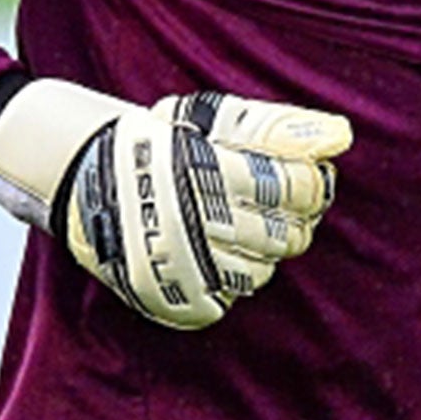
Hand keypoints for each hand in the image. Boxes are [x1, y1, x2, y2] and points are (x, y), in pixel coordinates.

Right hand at [0, 79, 350, 329]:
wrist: (78, 175)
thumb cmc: (156, 141)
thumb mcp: (209, 118)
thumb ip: (276, 126)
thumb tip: (342, 136)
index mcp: (203, 167)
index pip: (291, 187)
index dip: (312, 182)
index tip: (305, 175)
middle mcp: (190, 218)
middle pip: (282, 235)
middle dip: (293, 219)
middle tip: (278, 203)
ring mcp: (176, 263)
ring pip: (259, 274)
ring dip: (264, 251)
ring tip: (245, 226)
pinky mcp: (165, 295)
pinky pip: (224, 301)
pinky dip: (232, 281)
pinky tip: (221, 254)